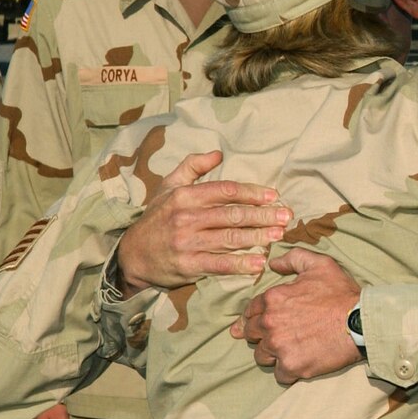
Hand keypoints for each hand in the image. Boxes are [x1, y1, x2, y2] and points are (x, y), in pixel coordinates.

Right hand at [117, 151, 292, 296]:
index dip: (253, 193)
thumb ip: (192, 166)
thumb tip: (218, 153)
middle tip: (286, 216)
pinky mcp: (188, 265)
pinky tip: (259, 264)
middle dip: (263, 215)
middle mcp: (186, 218)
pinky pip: (219, 264)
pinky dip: (240, 265)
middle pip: (233, 215)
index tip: (273, 196)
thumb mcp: (168, 186)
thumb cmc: (157, 218)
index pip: (226, 191)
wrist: (131, 255)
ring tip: (278, 236)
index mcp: (185, 196)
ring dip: (258, 237)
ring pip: (230, 238)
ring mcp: (187, 242)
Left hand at [230, 248, 361, 384]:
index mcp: (273, 299)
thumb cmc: (341, 294)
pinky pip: (279, 374)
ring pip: (261, 356)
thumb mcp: (320, 265)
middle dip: (260, 334)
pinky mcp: (291, 366)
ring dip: (271, 354)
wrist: (360, 322)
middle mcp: (270, 323)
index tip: (256, 322)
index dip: (254, 315)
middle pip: (251, 334)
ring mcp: (279, 347)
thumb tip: (273, 263)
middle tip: (273, 336)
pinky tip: (298, 363)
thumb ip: (294, 259)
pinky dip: (287, 371)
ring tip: (286, 350)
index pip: (250, 310)